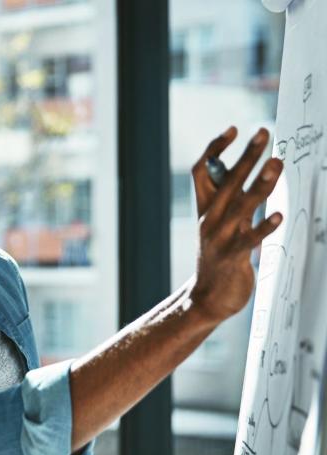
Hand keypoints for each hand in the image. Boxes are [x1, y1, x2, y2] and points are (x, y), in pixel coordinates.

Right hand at [189, 126, 283, 323]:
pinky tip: (279, 217)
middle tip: (263, 133)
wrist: (206, 298)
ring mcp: (219, 237)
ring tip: (276, 164)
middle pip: (226, 180)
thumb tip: (251, 176)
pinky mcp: (232, 257)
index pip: (202, 170)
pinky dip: (264, 227)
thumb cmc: (218, 259)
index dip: (214, 148)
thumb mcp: (221, 226)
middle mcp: (210, 218)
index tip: (232, 130)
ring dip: (260, 184)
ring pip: (241, 204)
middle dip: (247, 155)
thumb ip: (232, 204)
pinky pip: (250, 238)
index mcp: (204, 208)